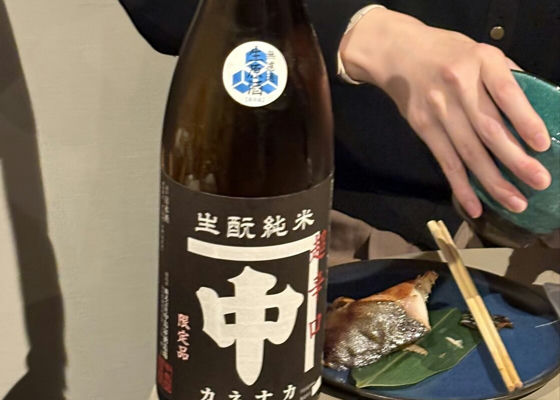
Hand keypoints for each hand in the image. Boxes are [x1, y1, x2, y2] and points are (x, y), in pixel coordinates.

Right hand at [339, 8, 550, 217]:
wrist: (399, 53)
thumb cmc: (448, 53)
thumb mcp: (481, 52)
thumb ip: (506, 78)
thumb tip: (536, 112)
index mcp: (481, 61)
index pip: (507, 93)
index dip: (525, 120)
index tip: (542, 145)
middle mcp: (458, 85)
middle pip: (489, 129)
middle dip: (515, 160)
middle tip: (539, 182)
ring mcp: (438, 109)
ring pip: (468, 151)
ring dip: (492, 180)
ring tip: (515, 201)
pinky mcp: (423, 127)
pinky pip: (445, 161)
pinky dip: (461, 185)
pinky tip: (475, 206)